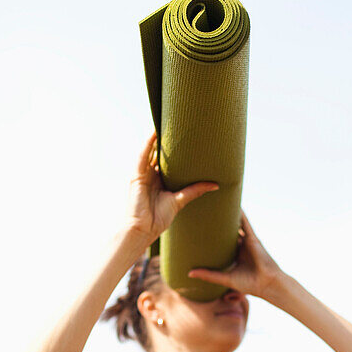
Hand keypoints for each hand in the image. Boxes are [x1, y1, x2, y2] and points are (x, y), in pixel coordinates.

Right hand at [123, 132, 218, 246]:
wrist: (144, 229)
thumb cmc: (158, 218)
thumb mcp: (181, 200)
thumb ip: (195, 190)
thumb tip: (216, 185)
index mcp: (158, 180)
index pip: (165, 160)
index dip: (173, 149)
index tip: (184, 138)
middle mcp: (149, 175)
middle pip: (157, 153)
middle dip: (164, 140)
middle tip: (176, 125)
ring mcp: (142, 174)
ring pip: (149, 151)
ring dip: (156, 137)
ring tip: (165, 122)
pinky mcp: (136, 176)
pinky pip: (142, 156)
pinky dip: (148, 144)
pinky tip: (154, 133)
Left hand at [188, 209, 283, 298]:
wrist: (267, 283)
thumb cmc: (249, 283)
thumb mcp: (225, 278)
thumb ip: (208, 275)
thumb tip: (189, 273)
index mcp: (234, 255)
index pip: (221, 243)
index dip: (212, 236)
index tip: (199, 229)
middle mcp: (240, 246)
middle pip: (227, 232)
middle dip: (218, 223)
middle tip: (205, 212)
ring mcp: (247, 241)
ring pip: (235, 225)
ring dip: (228, 215)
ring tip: (217, 203)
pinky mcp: (252, 238)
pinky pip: (245, 223)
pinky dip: (240, 214)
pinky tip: (234, 205)